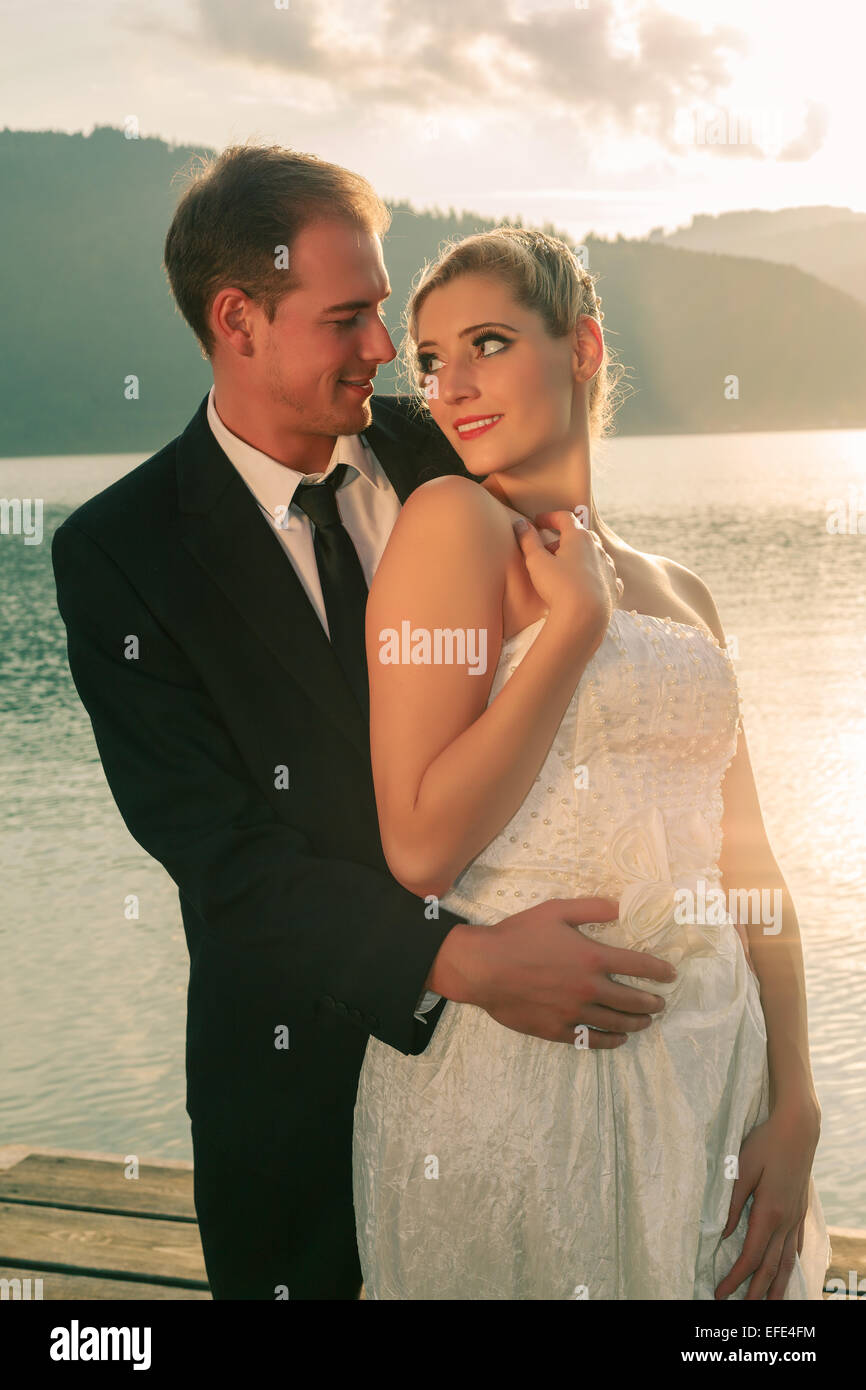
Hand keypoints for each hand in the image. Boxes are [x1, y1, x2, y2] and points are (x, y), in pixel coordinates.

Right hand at [430, 896, 677, 1045]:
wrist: (484, 968)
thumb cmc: (518, 936)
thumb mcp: (556, 911)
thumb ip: (592, 908)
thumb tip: (622, 906)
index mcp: (592, 958)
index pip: (638, 966)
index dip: (659, 971)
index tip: (670, 975)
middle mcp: (589, 988)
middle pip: (632, 1000)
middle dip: (652, 1002)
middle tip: (660, 1003)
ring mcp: (574, 1012)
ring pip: (616, 1023)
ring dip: (636, 1023)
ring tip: (647, 1022)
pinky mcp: (558, 1030)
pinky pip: (591, 1039)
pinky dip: (609, 1041)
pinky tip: (618, 1039)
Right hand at [513, 509, 621, 650]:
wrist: (585, 618)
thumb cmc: (559, 587)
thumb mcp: (536, 561)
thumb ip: (528, 540)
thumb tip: (522, 524)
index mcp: (579, 538)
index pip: (564, 518)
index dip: (549, 518)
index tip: (538, 522)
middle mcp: (598, 549)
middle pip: (580, 535)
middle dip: (563, 539)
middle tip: (548, 549)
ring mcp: (608, 568)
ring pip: (594, 554)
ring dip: (579, 556)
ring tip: (564, 567)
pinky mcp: (613, 587)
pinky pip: (605, 574)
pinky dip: (595, 574)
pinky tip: (588, 582)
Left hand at [714, 1098, 820, 1299]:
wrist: (798, 1128)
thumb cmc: (765, 1144)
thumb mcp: (742, 1169)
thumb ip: (731, 1203)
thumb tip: (722, 1234)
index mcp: (769, 1213)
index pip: (751, 1257)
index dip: (736, 1278)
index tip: (721, 1293)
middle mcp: (786, 1221)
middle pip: (771, 1267)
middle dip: (756, 1292)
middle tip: (742, 1311)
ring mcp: (796, 1216)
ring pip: (787, 1260)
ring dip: (778, 1285)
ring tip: (770, 1304)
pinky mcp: (800, 1209)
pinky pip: (796, 1244)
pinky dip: (791, 1263)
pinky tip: (788, 1270)